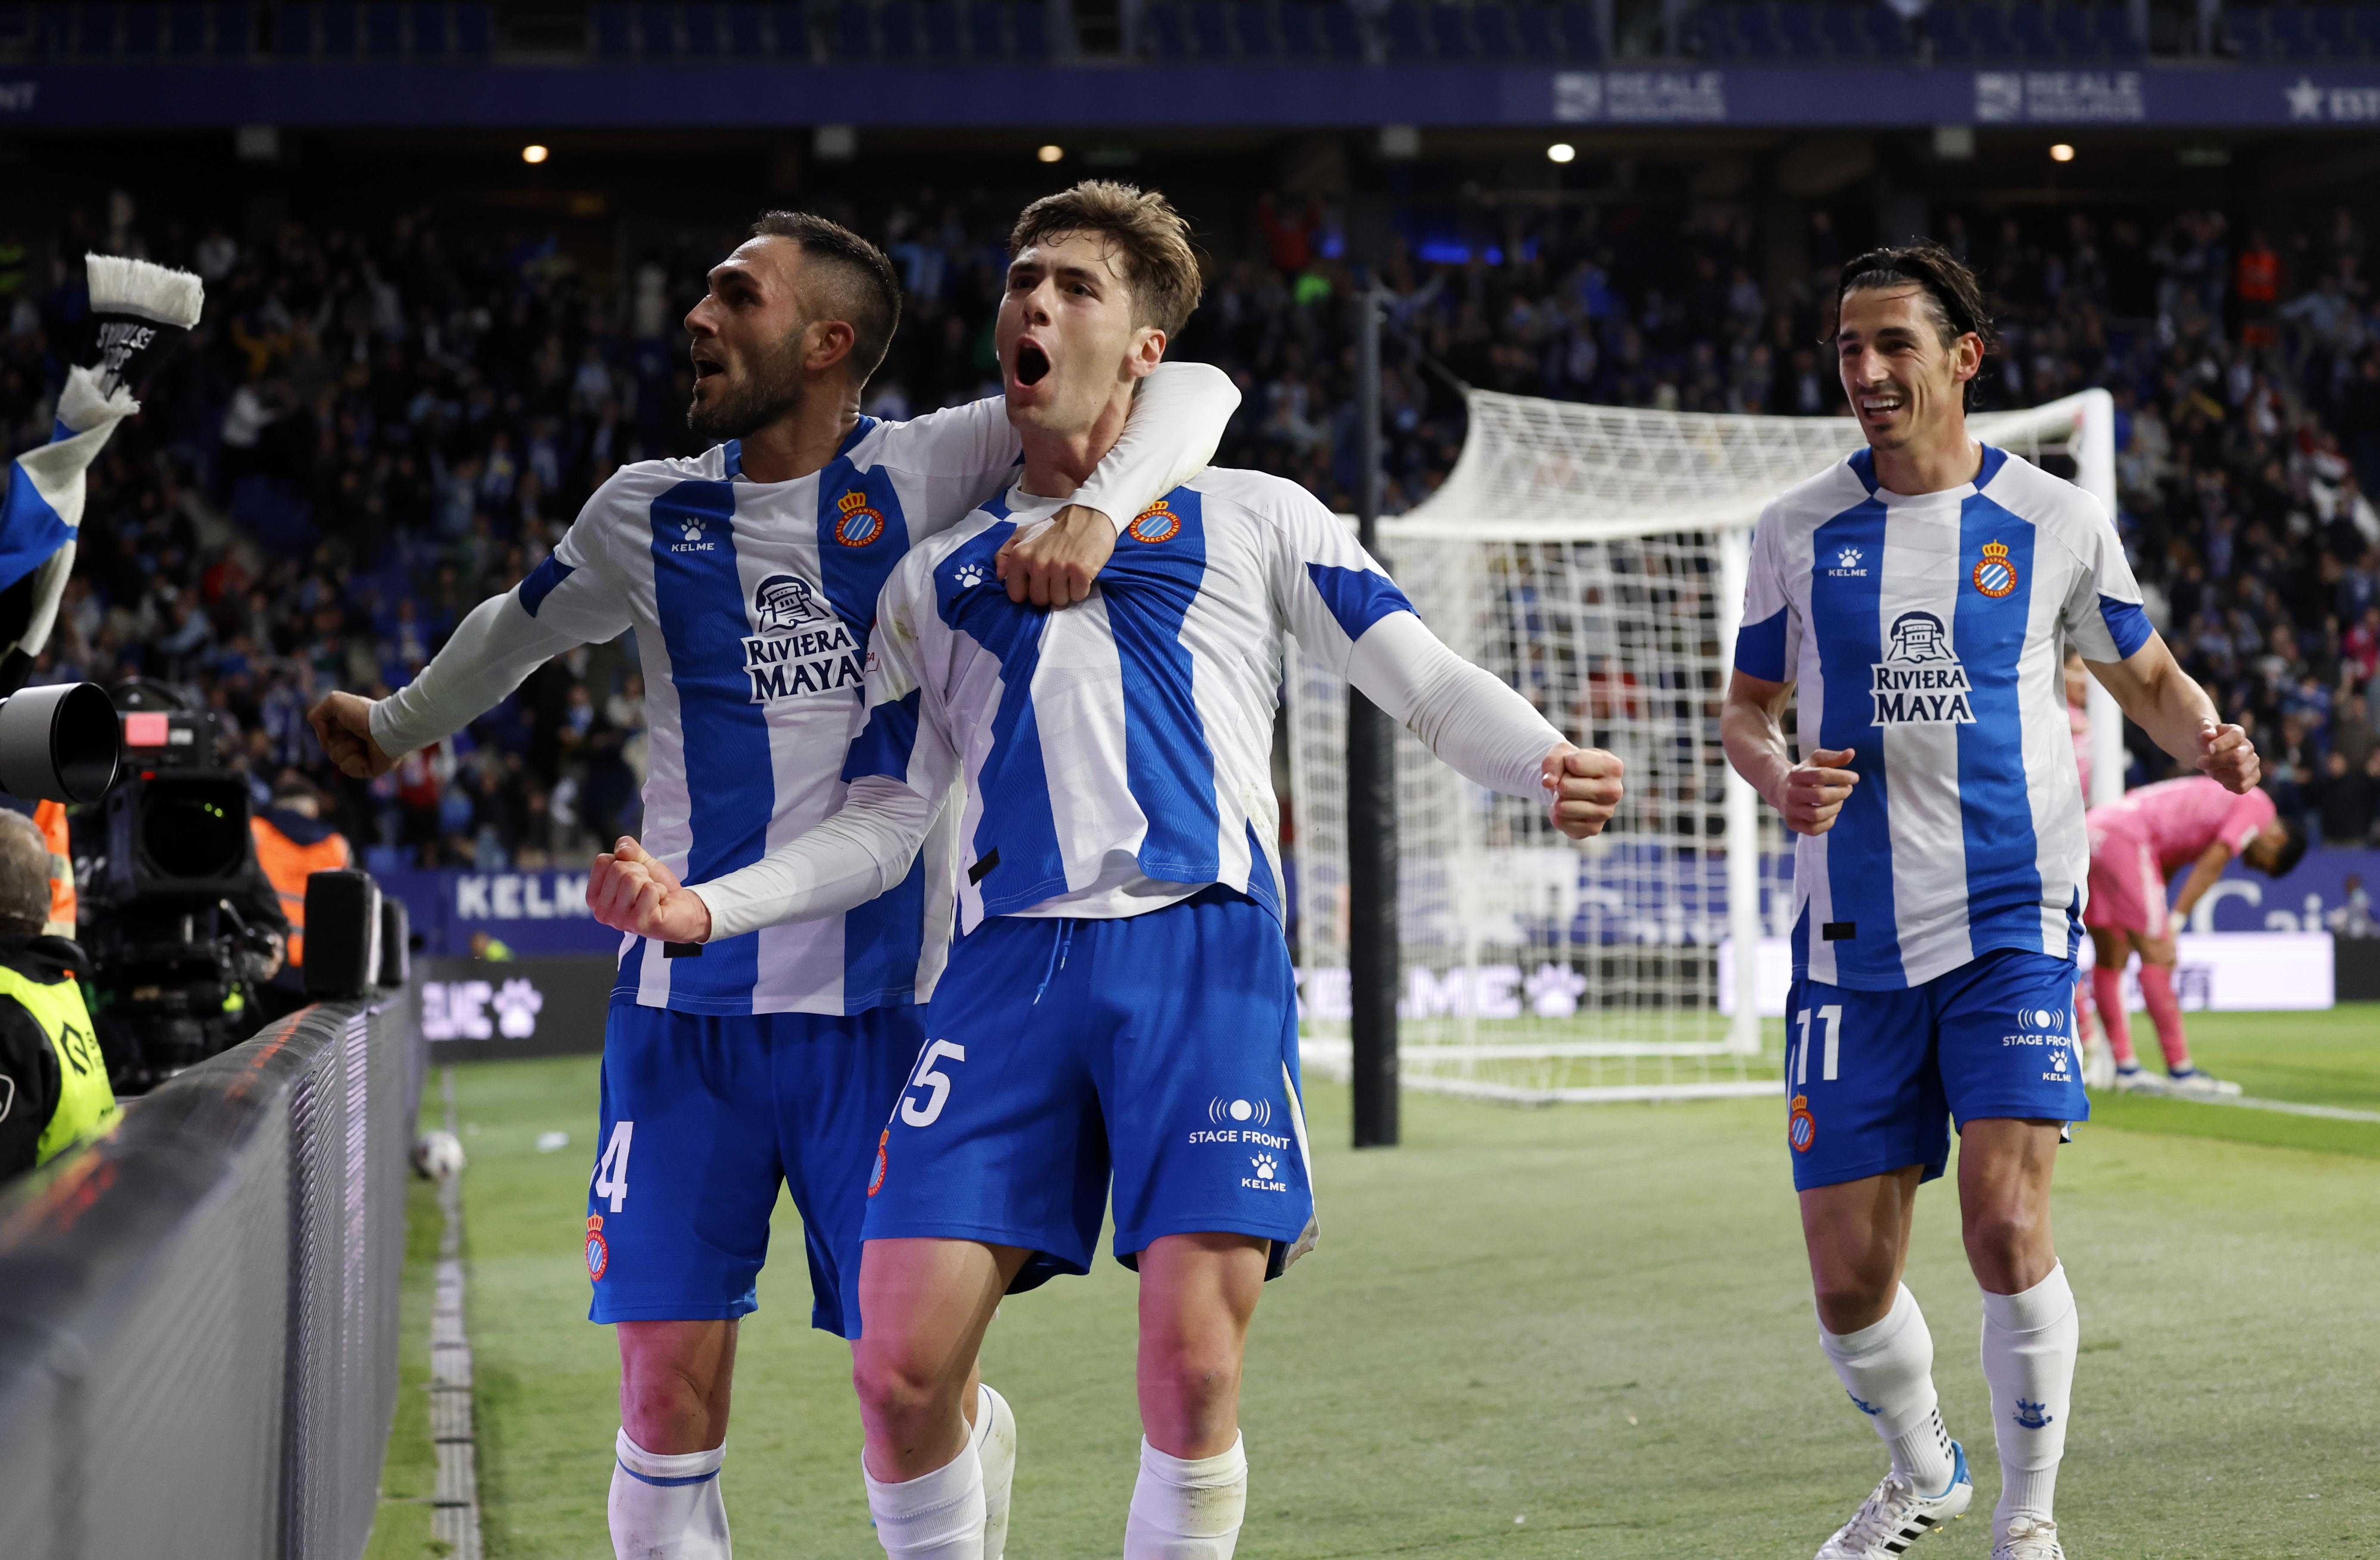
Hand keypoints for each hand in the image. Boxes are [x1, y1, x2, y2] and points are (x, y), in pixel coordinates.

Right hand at [307, 691, 396, 778]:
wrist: (387, 728)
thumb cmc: (363, 714)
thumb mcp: (334, 701)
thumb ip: (317, 715)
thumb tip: (322, 736)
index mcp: (346, 728)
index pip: (325, 735)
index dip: (328, 731)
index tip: (342, 723)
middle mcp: (353, 742)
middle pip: (328, 747)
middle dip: (339, 739)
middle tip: (355, 733)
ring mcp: (360, 756)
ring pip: (336, 758)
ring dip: (348, 748)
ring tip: (364, 742)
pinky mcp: (366, 768)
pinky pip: (347, 769)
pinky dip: (355, 761)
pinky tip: (367, 756)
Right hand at [588, 837, 712, 942]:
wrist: (681, 907)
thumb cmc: (655, 886)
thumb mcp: (640, 861)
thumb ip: (627, 849)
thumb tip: (622, 850)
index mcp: (594, 896)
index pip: (603, 860)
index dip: (626, 861)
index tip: (635, 876)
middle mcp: (601, 911)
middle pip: (618, 869)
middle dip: (640, 872)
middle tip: (647, 887)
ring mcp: (618, 920)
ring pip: (632, 879)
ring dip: (650, 883)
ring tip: (652, 896)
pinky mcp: (638, 923)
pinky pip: (650, 890)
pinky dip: (660, 891)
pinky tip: (659, 904)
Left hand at [995, 504, 1117, 606]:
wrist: (1090, 514)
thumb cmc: (1056, 527)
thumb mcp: (1024, 534)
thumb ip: (1005, 554)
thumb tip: (999, 577)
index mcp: (1020, 555)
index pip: (1016, 594)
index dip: (1028, 590)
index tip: (1038, 581)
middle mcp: (1037, 563)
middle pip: (1039, 601)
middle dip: (1048, 592)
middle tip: (1057, 575)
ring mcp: (1059, 568)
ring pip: (1059, 601)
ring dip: (1066, 591)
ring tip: (1069, 572)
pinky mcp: (1081, 572)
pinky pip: (1078, 596)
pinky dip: (1081, 588)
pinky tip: (1081, 572)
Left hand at [1542, 744, 1623, 839]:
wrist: (1575, 783)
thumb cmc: (1571, 764)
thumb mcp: (1561, 752)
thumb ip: (1552, 761)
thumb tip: (1547, 782)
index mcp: (1614, 767)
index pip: (1574, 764)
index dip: (1565, 762)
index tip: (1573, 765)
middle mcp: (1615, 791)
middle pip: (1565, 787)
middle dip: (1560, 783)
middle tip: (1569, 782)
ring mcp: (1606, 813)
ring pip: (1562, 807)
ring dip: (1558, 799)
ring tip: (1569, 795)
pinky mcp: (1593, 829)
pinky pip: (1561, 822)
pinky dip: (1557, 814)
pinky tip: (1568, 808)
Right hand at [1780, 747, 1858, 835]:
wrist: (1780, 789)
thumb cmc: (1804, 774)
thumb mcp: (1816, 761)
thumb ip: (1834, 757)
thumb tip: (1851, 752)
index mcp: (1796, 774)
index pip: (1821, 775)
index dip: (1842, 776)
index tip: (1855, 778)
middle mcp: (1790, 793)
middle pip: (1821, 796)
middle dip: (1841, 793)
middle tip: (1848, 789)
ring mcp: (1790, 810)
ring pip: (1818, 814)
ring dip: (1836, 808)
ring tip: (1840, 801)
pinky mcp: (1792, 824)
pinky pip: (1814, 829)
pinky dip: (1828, 823)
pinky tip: (1832, 813)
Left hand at [2195, 720, 2259, 793]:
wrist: (2211, 753)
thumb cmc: (2207, 740)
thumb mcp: (2201, 731)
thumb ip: (2204, 729)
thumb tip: (2208, 734)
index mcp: (2237, 732)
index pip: (2236, 736)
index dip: (2221, 744)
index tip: (2208, 749)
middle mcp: (2248, 747)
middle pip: (2237, 758)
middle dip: (2215, 762)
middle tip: (2200, 762)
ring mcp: (2252, 763)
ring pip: (2240, 774)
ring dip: (2219, 775)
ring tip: (2210, 771)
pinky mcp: (2252, 777)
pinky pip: (2242, 787)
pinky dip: (2227, 785)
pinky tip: (2220, 778)